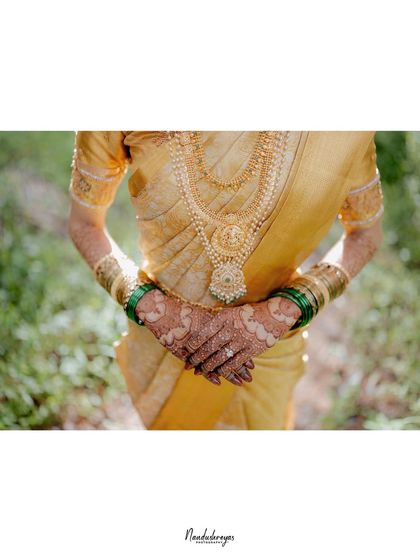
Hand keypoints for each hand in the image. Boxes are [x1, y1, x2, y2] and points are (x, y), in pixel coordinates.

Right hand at [135, 289, 251, 385]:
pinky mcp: (188, 351)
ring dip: (229, 373)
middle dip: (240, 368)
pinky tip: (218, 381)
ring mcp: (199, 346)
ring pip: (218, 362)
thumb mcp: (204, 317)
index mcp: (216, 328)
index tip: (252, 366)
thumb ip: (216, 325)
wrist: (163, 311)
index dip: (243, 357)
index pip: (233, 345)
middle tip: (249, 378)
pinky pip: (201, 363)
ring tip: (241, 382)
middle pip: (229, 355)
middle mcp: (210, 338)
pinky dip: (210, 373)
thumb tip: (231, 328)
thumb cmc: (185, 313)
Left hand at [184, 296, 301, 381]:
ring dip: (209, 365)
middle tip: (189, 364)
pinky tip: (219, 373)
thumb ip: (217, 321)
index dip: (194, 343)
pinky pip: (235, 362)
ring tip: (201, 370)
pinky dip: (225, 369)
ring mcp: (242, 339)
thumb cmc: (248, 314)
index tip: (186, 350)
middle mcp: (232, 328)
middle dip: (198, 357)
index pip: (205, 332)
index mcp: (224, 317)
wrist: (274, 315)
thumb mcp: (231, 312)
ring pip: (221, 356)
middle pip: (210, 346)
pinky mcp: (252, 349)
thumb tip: (199, 329)